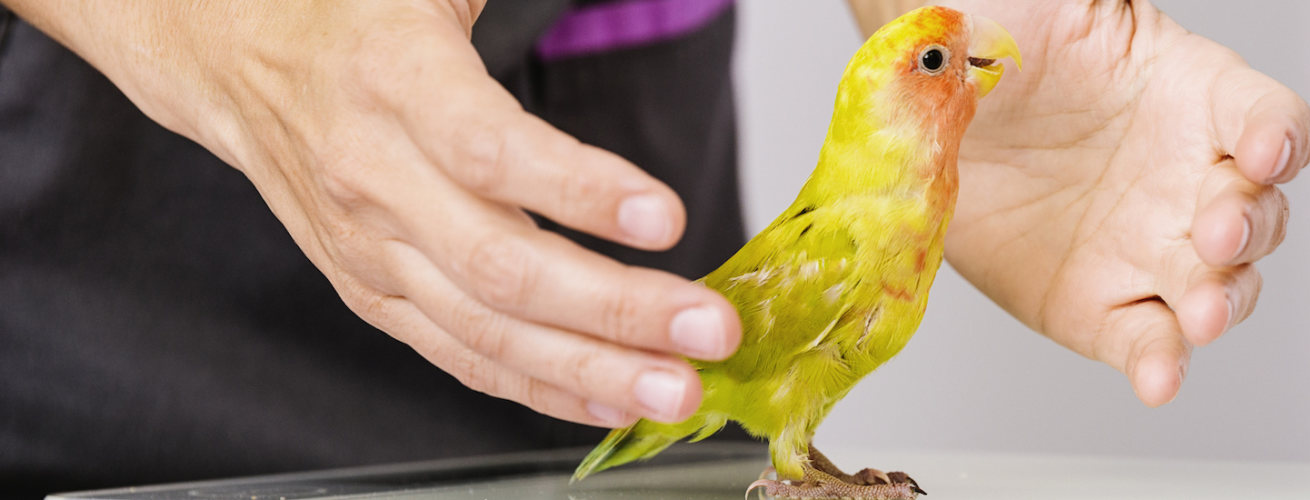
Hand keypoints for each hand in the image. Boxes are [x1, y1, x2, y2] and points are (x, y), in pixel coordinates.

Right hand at [5, 0, 741, 424]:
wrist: (233, 59)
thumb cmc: (354, 21)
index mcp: (395, 81)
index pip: (490, 150)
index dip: (578, 190)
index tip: (665, 219)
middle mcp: (375, 176)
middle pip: (501, 265)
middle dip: (617, 308)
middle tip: (708, 328)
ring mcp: (370, 248)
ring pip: (486, 329)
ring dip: (592, 368)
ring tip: (677, 387)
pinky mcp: (371, 293)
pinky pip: (461, 355)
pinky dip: (540, 387)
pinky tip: (611, 399)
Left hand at [936, 0, 1309, 405]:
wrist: (925, 112)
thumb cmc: (996, 40)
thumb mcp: (1044, 3)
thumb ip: (1082, 7)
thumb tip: (1067, 8)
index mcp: (1191, 96)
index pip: (1265, 115)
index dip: (1278, 133)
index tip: (1263, 147)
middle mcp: (1188, 178)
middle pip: (1256, 212)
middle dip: (1248, 228)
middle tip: (1217, 234)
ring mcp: (1150, 248)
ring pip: (1218, 285)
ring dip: (1222, 302)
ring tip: (1203, 317)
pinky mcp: (1101, 306)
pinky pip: (1145, 340)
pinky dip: (1161, 364)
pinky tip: (1160, 379)